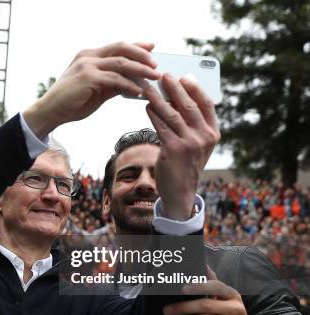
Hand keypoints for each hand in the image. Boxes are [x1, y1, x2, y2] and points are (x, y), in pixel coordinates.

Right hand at [23, 42, 159, 137]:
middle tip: (156, 65)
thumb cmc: (71, 103)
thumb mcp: (96, 91)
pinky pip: (115, 79)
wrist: (50, 112)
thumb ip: (112, 84)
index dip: (136, 46)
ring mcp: (88, 65)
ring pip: (121, 62)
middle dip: (142, 55)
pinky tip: (138, 92)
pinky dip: (129, 85)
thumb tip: (132, 83)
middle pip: (122, 47)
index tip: (152, 48)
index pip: (117, 46)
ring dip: (140, 70)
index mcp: (89, 56)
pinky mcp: (88, 78)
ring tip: (154, 77)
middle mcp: (88, 56)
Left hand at [144, 74, 219, 219]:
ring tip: (149, 88)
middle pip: (189, 105)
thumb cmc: (185, 164)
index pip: (207, 104)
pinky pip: (161, 126)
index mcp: (213, 134)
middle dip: (175, 88)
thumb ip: (192, 124)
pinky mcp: (173, 149)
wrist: (179, 192)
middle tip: (165, 75)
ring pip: (172, 114)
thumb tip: (177, 97)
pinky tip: (147, 106)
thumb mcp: (195, 144)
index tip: (185, 76)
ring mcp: (190, 144)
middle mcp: (204, 137)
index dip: (196, 88)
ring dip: (159, 98)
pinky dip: (153, 114)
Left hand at [163, 268, 258, 314]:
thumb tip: (203, 265)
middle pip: (205, 305)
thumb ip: (213, 285)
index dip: (198, 286)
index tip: (181, 288)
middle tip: (166, 310)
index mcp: (232, 295)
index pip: (215, 287)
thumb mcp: (225, 300)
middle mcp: (236, 308)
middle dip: (182, 308)